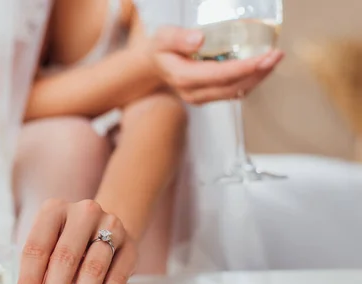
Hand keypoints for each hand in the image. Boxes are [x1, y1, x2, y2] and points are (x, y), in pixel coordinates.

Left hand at [15, 199, 136, 283]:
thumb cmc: (69, 244)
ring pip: (93, 269)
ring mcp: (110, 227)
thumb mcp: (49, 250)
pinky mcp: (130, 246)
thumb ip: (39, 276)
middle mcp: (83, 213)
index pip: (36, 248)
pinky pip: (118, 276)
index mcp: (53, 211)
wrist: (107, 228)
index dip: (28, 281)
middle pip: (65, 258)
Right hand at [152, 26, 283, 103]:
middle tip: (276, 55)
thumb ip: (179, 38)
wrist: (156, 65)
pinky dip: (251, 80)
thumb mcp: (163, 37)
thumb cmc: (161, 48)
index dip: (242, 68)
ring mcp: (202, 97)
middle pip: (232, 87)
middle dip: (257, 73)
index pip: (218, 76)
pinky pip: (234, 91)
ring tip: (274, 59)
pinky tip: (263, 66)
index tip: (263, 58)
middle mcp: (194, 93)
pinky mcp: (210, 96)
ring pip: (236, 92)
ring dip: (257, 78)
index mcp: (183, 78)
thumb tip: (200, 39)